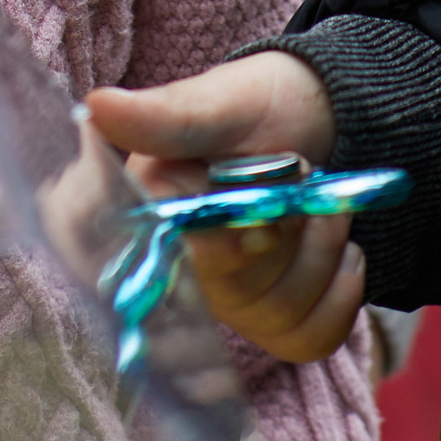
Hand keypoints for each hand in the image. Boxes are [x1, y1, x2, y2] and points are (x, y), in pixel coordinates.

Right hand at [87, 52, 363, 364]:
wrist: (320, 116)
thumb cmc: (255, 106)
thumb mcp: (214, 102)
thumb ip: (160, 117)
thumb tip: (96, 105)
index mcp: (150, 215)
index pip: (159, 267)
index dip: (217, 251)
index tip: (256, 224)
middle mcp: (181, 267)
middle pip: (231, 294)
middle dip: (284, 234)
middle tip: (301, 176)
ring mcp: (229, 301)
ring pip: (279, 314)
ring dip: (322, 251)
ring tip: (325, 202)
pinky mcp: (275, 321)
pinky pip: (310, 338)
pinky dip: (343, 291)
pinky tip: (344, 249)